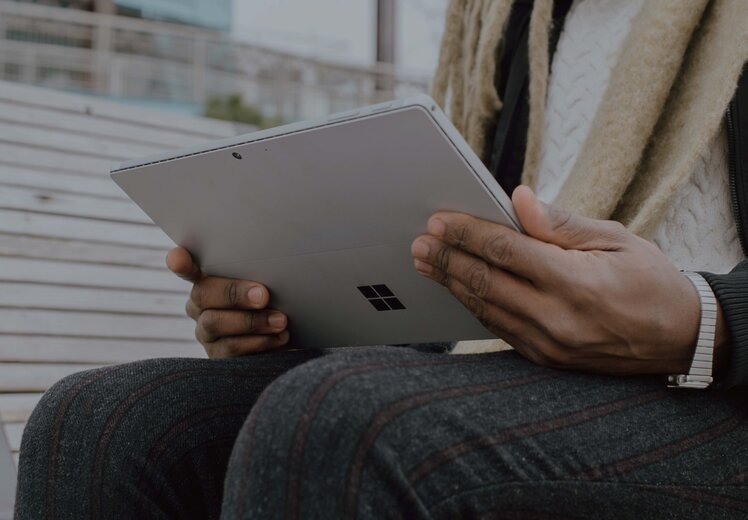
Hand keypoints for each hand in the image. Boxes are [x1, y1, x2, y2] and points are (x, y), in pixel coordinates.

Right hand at [166, 247, 289, 357]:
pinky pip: (231, 348)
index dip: (180, 262)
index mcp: (208, 280)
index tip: (177, 258)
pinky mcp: (217, 356)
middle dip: (234, 294)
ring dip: (251, 321)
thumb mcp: (267, 286)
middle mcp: (199, 306)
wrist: (286, 338)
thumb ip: (259, 276)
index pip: (187, 268)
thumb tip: (267, 277)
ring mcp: (205, 332)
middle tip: (263, 296)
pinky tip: (279, 337)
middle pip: (203, 294)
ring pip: (215, 323)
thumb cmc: (274, 303)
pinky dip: (259, 342)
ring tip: (280, 321)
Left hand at [411, 186, 728, 375]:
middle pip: (486, 282)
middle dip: (447, 259)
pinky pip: (499, 329)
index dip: (467, 234)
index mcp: (575, 282)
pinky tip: (458, 288)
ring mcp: (548, 344)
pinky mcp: (545, 358)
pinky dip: (475, 305)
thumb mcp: (615, 239)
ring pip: (486, 308)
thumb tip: (518, 199)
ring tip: (426, 263)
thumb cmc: (650, 280)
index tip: (439, 220)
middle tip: (419, 242)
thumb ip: (560, 224)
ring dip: (452, 283)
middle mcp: (556, 318)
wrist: (680, 338)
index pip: (505, 251)